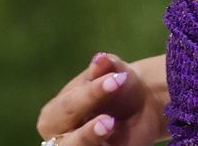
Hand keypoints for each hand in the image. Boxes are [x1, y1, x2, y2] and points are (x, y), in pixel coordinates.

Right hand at [35, 52, 164, 145]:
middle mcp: (61, 138)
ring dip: (90, 143)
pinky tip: (118, 141)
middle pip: (65, 142)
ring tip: (110, 126)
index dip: (90, 94)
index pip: (67, 106)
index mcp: (55, 113)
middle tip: (108, 120)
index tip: (116, 80)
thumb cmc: (118, 88)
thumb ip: (106, 68)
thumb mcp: (114, 73)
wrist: (142, 107)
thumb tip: (101, 59)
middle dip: (86, 132)